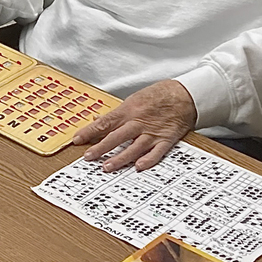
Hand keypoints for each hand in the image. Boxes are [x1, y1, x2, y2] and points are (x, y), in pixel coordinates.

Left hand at [71, 79, 197, 171]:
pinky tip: (139, 167)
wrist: (184, 95)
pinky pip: (157, 152)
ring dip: (120, 157)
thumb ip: (117, 114)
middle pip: (116, 136)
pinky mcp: (166, 140)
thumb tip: (98, 121)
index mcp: (129, 110)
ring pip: (134, 146)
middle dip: (101, 147)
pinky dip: (148, 159)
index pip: (104, 122)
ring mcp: (152, 132)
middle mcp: (139, 121)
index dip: (89, 131)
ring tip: (107, 167)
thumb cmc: (158, 96)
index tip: (76, 139)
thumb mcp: (134, 99)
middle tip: (88, 157)